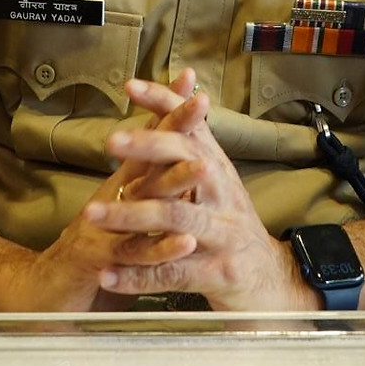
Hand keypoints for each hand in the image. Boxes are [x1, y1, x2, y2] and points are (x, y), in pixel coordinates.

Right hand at [26, 71, 200, 311]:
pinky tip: (184, 241)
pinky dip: (161, 248)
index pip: (150, 140)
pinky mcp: (100, 262)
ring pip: (144, 200)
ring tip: (204, 166)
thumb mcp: (119, 210)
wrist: (42, 294)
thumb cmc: (92, 250)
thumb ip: (142, 183)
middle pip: (148, 156)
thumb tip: (167, 149)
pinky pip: (136, 254)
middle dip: (175, 128)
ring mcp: (105, 227)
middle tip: (200, 103)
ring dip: (174, 182)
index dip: (169, 111)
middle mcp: (114, 197)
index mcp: (123, 184)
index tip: (191, 82)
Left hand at [85, 73, 319, 311]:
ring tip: (93, 213)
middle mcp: (223, 194)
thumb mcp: (218, 179)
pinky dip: (137, 275)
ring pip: (174, 218)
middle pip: (186, 163)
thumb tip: (178, 93)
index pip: (191, 126)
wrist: (272, 279)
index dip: (164, 103)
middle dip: (148, 149)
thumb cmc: (231, 223)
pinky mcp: (218, 272)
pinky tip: (108, 273)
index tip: (131, 86)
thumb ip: (194, 143)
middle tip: (111, 141)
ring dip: (130, 215)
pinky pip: (172, 273)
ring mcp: (223, 234)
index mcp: (218, 168)